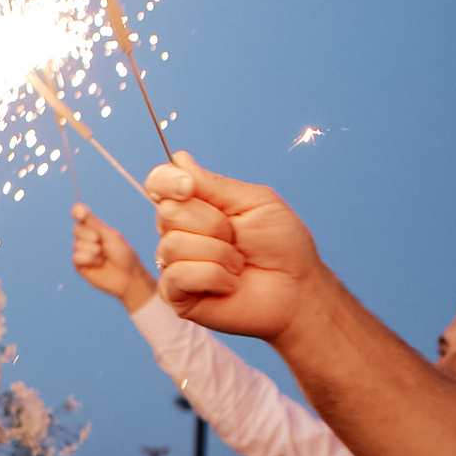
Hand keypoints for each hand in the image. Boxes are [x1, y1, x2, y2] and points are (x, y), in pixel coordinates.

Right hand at [70, 204, 155, 310]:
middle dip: (89, 234)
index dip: (78, 213)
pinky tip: (99, 263)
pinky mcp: (80, 265)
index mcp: (95, 229)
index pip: (81, 216)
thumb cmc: (123, 254)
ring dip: (93, 250)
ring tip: (104, 256)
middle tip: (101, 241)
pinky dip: (89, 259)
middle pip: (76, 229)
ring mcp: (82, 252)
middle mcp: (87, 239)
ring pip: (77, 244)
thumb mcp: (109, 235)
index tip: (80, 212)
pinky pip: (76, 257)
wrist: (128, 275)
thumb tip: (76, 206)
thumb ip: (93, 222)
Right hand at [148, 151, 324, 341]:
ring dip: (218, 254)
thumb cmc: (281, 246)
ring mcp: (174, 264)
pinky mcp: (176, 295)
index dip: (167, 181)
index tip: (188, 187)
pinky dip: (213, 276)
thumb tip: (178, 160)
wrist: (296, 289)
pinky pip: (178, 275)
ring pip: (174, 244)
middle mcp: (179, 232)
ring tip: (238, 265)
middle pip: (167, 212)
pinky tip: (228, 284)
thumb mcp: (253, 201)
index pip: (159, 183)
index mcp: (196, 206)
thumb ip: (213, 184)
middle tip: (237, 238)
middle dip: (211, 223)